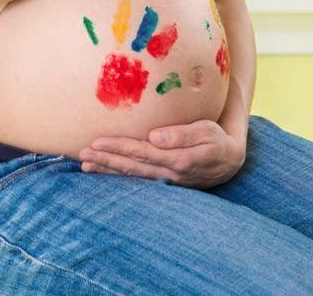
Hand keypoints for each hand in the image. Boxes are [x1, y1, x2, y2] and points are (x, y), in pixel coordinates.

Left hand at [78, 119, 245, 189]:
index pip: (140, 153)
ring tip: (85, 165)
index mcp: (176, 160)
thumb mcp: (207, 132)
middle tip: (82, 155)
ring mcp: (165, 180)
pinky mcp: (164, 180)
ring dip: (107, 171)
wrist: (231, 161)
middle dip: (105, 161)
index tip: (97, 143)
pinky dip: (118, 176)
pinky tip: (104, 172)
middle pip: (130, 167)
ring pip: (131, 176)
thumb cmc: (217, 141)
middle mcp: (167, 174)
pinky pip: (137, 179)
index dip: (117, 148)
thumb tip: (154, 136)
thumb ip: (182, 134)